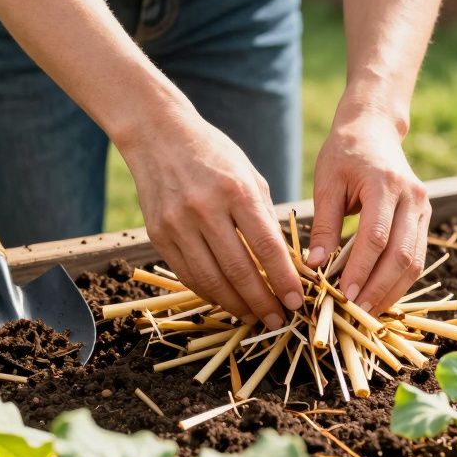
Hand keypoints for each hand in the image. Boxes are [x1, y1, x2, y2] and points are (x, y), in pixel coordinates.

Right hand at [119, 115, 302, 328]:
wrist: (159, 136)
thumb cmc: (213, 154)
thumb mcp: (249, 175)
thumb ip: (265, 217)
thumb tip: (283, 262)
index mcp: (237, 191)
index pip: (267, 247)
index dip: (285, 280)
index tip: (298, 301)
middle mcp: (206, 209)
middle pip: (240, 271)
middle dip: (264, 302)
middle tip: (279, 320)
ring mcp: (178, 223)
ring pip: (211, 280)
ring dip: (237, 306)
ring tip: (255, 317)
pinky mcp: (158, 234)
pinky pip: (188, 275)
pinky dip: (210, 293)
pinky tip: (227, 300)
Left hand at [305, 112, 430, 313]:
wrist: (374, 129)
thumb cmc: (344, 153)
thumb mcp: (327, 183)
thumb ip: (325, 225)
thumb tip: (316, 266)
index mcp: (384, 185)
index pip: (376, 238)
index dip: (361, 270)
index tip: (343, 295)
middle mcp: (412, 197)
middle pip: (402, 255)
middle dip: (379, 289)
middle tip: (356, 313)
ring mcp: (424, 208)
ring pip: (415, 261)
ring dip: (393, 291)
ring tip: (368, 312)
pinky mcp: (425, 217)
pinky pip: (418, 256)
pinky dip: (400, 280)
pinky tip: (381, 296)